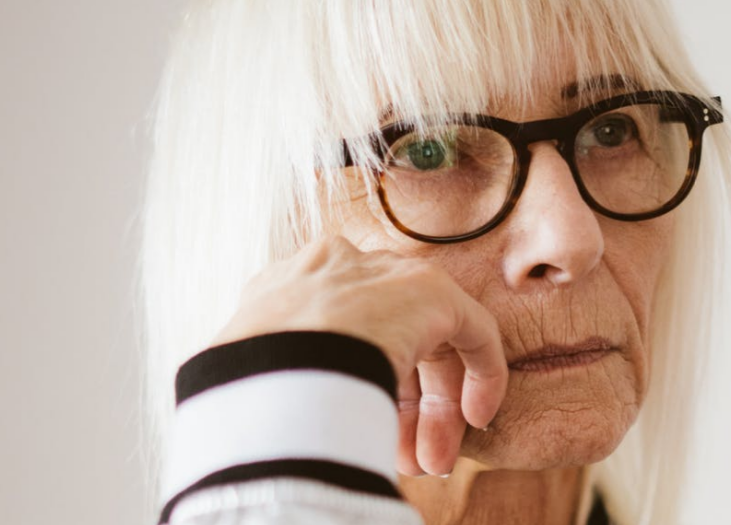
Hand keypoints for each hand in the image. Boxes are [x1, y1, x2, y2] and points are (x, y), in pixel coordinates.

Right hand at [211, 233, 508, 476]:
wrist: (272, 366)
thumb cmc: (249, 384)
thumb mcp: (252, 374)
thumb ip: (288, 375)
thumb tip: (290, 414)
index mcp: (293, 285)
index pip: (343, 332)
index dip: (362, 387)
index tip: (367, 431)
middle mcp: (343, 270)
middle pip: (388, 337)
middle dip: (402, 405)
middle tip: (407, 458)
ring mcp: (386, 276)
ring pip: (428, 341)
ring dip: (434, 406)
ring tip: (431, 461)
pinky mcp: (431, 290)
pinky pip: (471, 330)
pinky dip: (481, 375)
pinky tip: (474, 418)